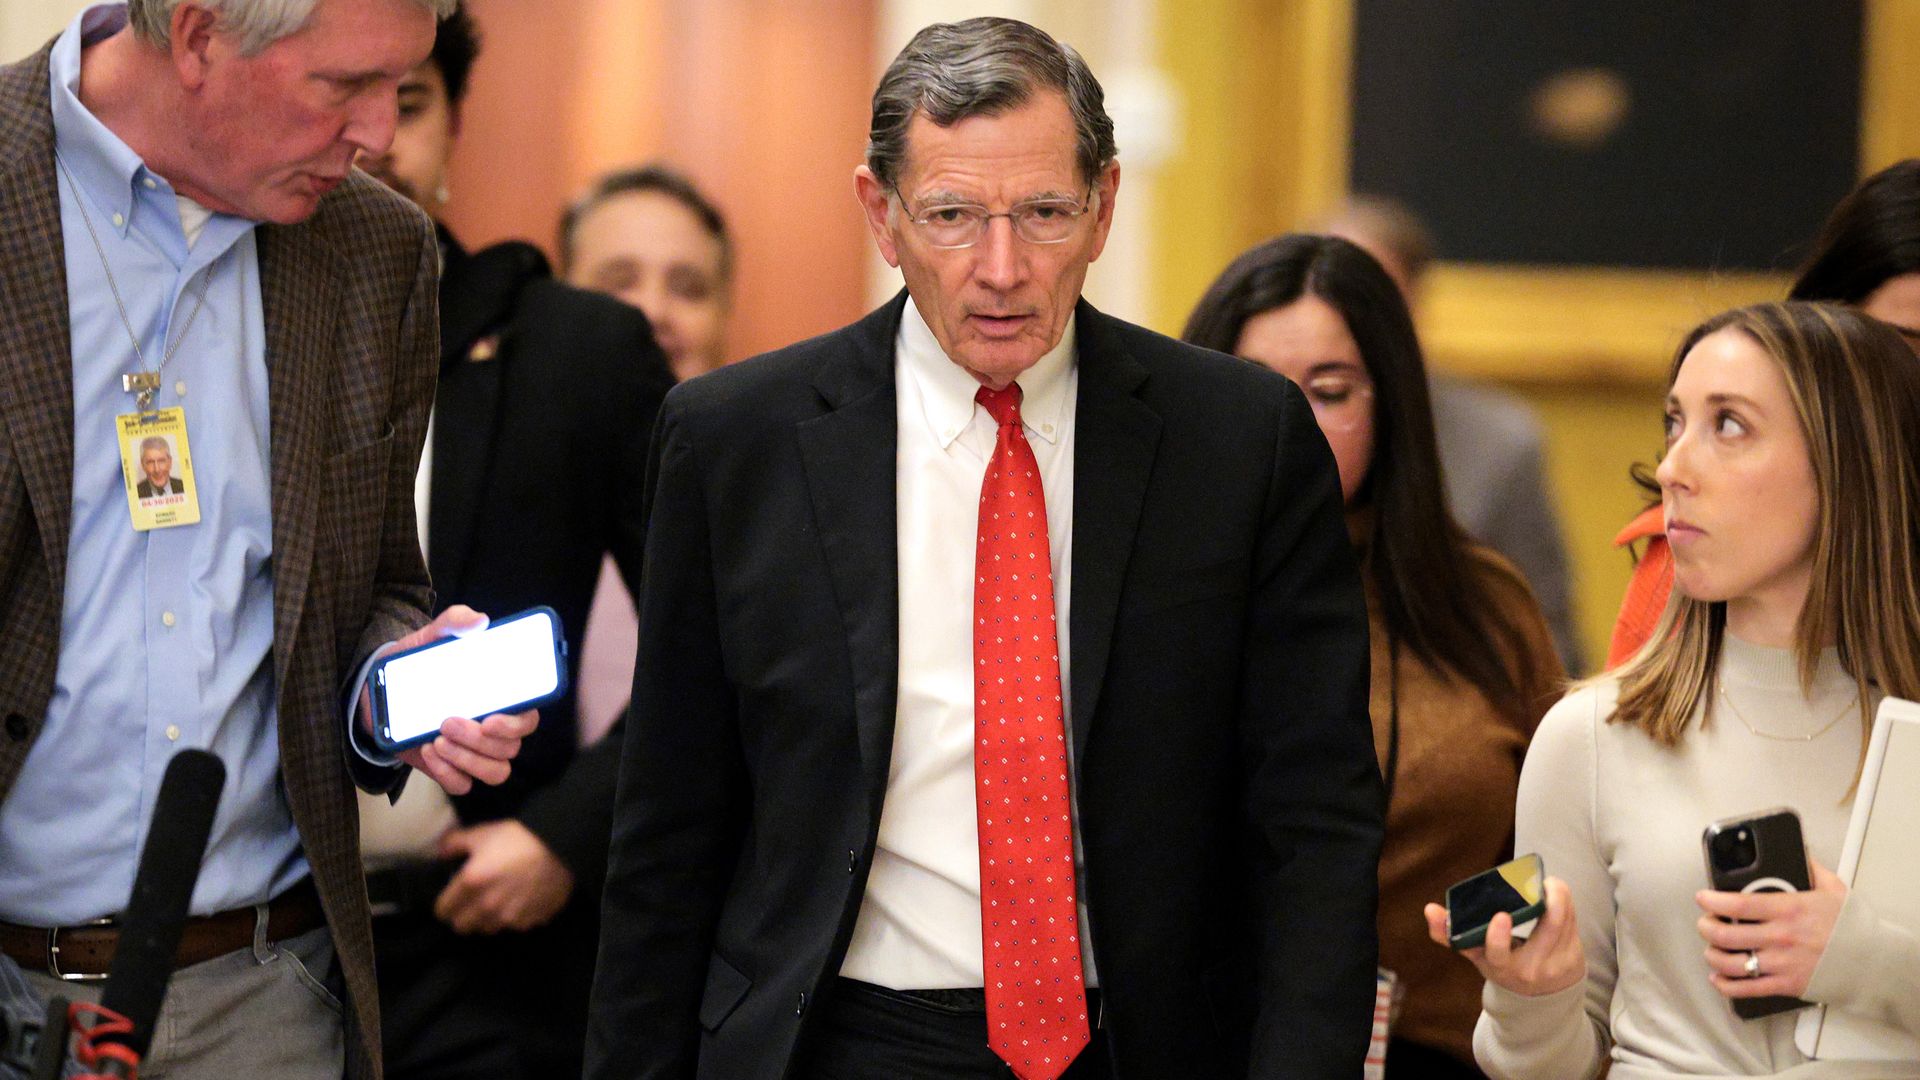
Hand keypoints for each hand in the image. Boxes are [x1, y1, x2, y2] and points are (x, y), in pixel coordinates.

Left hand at [356, 605, 539, 794]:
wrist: (377, 692)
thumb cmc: (415, 664)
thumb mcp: (429, 638)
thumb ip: (453, 622)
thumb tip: (479, 620)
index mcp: (499, 699)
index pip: (528, 718)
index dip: (516, 724)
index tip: (491, 719)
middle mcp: (493, 729)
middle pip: (510, 749)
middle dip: (479, 740)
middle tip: (447, 722)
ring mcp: (473, 752)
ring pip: (495, 771)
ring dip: (467, 759)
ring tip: (437, 739)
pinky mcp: (450, 769)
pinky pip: (463, 785)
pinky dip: (447, 773)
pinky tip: (429, 752)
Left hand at [433, 819, 576, 934]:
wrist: (561, 847)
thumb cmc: (518, 837)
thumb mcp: (483, 833)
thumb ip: (454, 843)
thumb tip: (441, 853)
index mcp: (470, 884)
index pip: (442, 911)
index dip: (444, 904)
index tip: (451, 897)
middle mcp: (486, 906)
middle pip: (461, 927)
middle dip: (462, 916)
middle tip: (470, 902)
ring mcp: (509, 917)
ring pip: (486, 929)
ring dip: (486, 920)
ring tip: (495, 902)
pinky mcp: (530, 921)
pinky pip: (512, 926)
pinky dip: (512, 918)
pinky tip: (519, 901)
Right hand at [1425, 876, 1585, 996]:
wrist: (1540, 996)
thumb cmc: (1502, 964)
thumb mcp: (1476, 954)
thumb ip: (1450, 934)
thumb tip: (1430, 909)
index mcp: (1501, 967)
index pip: (1498, 955)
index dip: (1498, 937)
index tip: (1500, 916)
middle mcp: (1530, 969)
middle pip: (1549, 930)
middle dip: (1553, 901)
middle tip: (1543, 881)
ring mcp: (1556, 965)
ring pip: (1565, 921)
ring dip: (1561, 897)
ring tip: (1549, 883)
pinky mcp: (1575, 958)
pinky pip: (1574, 923)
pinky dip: (1568, 905)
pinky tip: (1558, 896)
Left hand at [1696, 855, 1845, 999]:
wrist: (1874, 961)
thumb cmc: (1852, 926)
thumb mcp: (1833, 889)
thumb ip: (1809, 869)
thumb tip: (1796, 851)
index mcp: (1788, 910)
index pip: (1737, 904)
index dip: (1711, 901)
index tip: (1703, 897)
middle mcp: (1780, 937)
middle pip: (1725, 934)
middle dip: (1706, 927)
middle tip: (1705, 922)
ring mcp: (1781, 963)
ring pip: (1730, 962)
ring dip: (1712, 954)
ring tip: (1711, 948)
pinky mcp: (1785, 985)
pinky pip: (1747, 988)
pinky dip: (1726, 985)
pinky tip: (1719, 977)